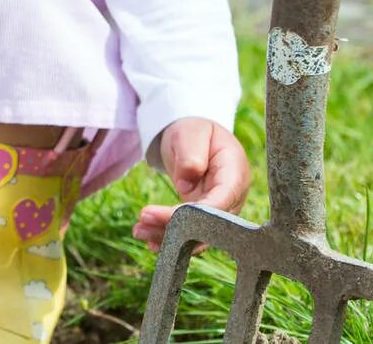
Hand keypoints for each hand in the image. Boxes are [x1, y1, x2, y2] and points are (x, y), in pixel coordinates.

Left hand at [134, 117, 251, 249]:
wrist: (195, 136)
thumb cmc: (195, 131)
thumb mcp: (192, 133)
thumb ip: (191, 155)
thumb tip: (186, 185)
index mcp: (235, 173)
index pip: (220, 202)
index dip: (194, 214)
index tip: (162, 214)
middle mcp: (232, 196)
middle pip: (209, 223)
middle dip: (176, 227)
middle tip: (142, 223)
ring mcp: (219, 208)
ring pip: (199, 232)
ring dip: (169, 235)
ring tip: (138, 231)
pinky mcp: (204, 214)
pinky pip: (190, 230)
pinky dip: (170, 235)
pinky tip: (149, 241)